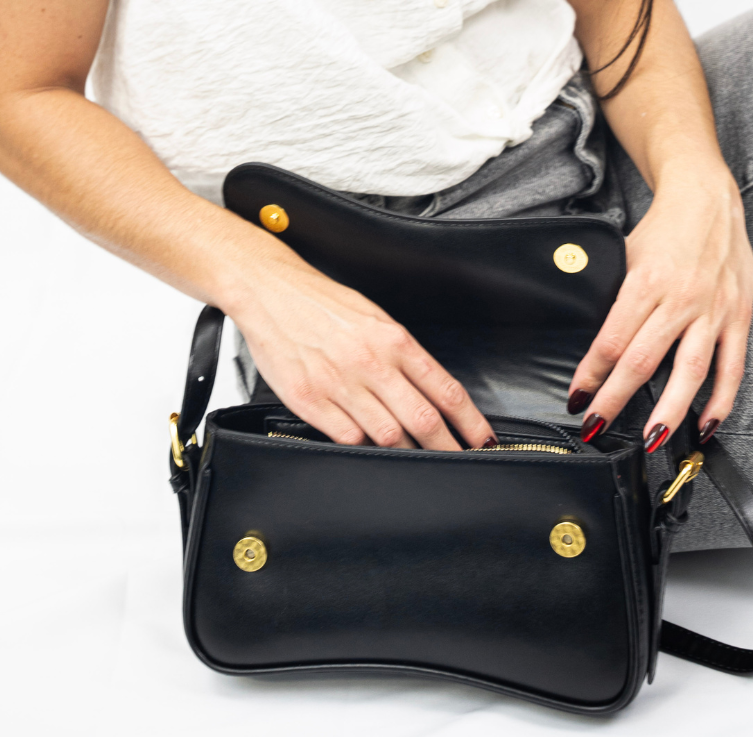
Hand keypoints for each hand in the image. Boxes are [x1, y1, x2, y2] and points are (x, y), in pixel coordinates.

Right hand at [225, 236, 496, 450]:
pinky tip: (368, 444)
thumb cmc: (323, 303)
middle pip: (422, 420)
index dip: (469, 420)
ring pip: (388, 436)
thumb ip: (402, 354)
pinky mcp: (310, 400)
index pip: (445, 388)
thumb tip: (429, 389)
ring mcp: (339, 384)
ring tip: (413, 457)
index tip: (482, 438)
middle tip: (458, 460)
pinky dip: (363, 446)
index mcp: (393, 339)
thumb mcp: (374, 318)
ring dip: (406, 452)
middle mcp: (371, 363)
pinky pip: (347, 438)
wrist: (271, 293)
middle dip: (446, 447)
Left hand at [566, 169, 752, 450]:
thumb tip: (591, 339)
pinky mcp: (739, 316)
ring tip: (652, 441)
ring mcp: (713, 310)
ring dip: (670, 410)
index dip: (591, 374)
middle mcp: (680, 299)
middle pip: (643, 361)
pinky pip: (732, 366)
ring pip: (690, 371)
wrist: (708, 200)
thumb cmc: (662, 231)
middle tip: (597, 428)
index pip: (612, 340)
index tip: (577, 397)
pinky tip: (706, 425)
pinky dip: (721, 400)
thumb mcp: (624, 256)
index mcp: (645, 283)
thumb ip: (612, 296)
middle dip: (616, 400)